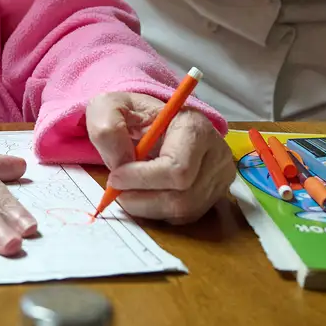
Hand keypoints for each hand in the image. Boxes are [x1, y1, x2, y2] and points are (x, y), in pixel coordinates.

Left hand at [85, 94, 233, 223]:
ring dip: (147, 207)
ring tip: (128, 191)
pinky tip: (145, 195)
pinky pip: (184, 218)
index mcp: (194, 126)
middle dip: (141, 198)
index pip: (177, 169)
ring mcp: (218, 178)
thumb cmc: (132, 115)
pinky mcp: (213, 196)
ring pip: (182, 211)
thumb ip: (107, 128)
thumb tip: (120, 163)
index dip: (142, 179)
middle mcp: (215, 154)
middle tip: (117, 189)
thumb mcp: (109, 108)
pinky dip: (158, 212)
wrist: (150, 122)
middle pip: (182, 197)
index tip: (115, 176)